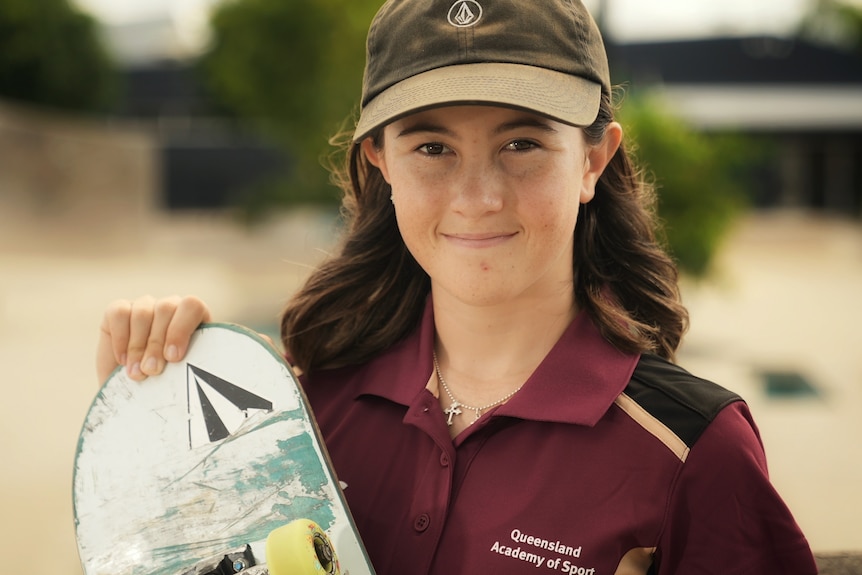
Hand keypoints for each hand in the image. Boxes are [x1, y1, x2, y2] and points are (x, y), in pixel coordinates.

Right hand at [96, 295, 210, 383]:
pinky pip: (118, 312)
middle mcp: (171, 308)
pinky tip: (123, 360)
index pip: (192, 306)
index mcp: (195, 318)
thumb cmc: (169, 387)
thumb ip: (194, 365)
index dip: (181, 329)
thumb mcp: (186, 376)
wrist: (136, 398)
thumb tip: (202, 369)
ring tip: (137, 372)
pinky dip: (120, 337)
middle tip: (152, 371)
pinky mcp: (119, 311)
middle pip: (166, 308)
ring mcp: (144, 307)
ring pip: (142, 311)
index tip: (173, 358)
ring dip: (138, 346)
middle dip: (157, 343)